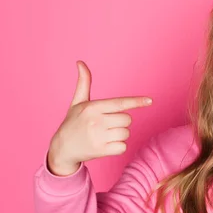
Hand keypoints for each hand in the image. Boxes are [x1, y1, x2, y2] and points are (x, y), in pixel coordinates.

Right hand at [47, 60, 152, 175]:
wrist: (62, 148)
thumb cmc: (73, 123)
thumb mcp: (77, 102)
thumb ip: (83, 83)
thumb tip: (80, 62)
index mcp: (92, 107)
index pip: (119, 103)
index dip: (136, 102)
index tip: (150, 101)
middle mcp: (96, 121)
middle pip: (127, 119)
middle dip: (122, 122)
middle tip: (107, 125)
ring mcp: (98, 136)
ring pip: (126, 133)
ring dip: (120, 135)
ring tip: (105, 135)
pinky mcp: (101, 150)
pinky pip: (123, 147)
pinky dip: (118, 147)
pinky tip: (106, 145)